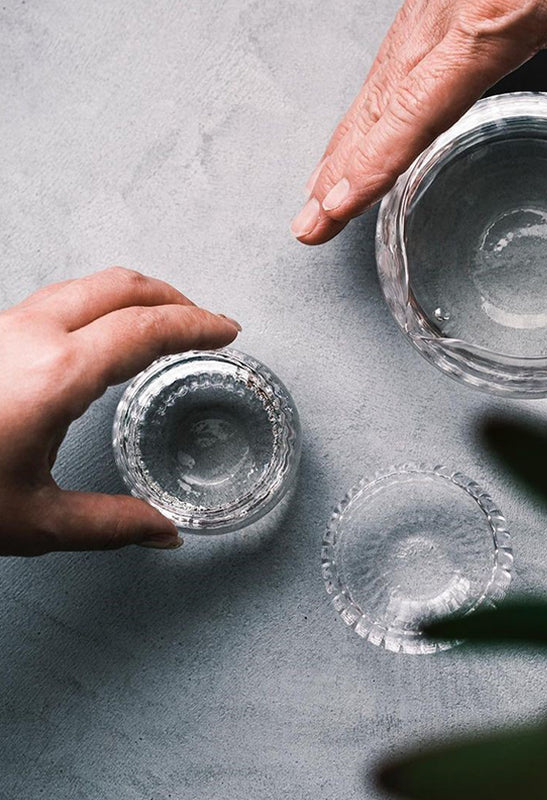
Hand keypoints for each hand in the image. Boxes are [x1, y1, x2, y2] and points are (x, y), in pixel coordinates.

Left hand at [0, 268, 240, 555]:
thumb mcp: (33, 522)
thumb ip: (111, 525)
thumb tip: (164, 534)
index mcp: (57, 374)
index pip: (147, 330)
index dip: (197, 325)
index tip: (227, 331)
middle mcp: (30, 336)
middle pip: (120, 286)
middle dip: (173, 298)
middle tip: (204, 322)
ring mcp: (3, 328)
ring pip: (86, 286)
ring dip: (136, 298)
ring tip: (164, 326)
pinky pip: (59, 301)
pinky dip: (102, 307)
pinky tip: (104, 340)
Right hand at [293, 0, 546, 243]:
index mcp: (489, 20)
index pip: (413, 113)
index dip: (370, 165)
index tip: (333, 207)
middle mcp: (444, 15)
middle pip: (376, 107)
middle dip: (337, 170)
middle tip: (306, 225)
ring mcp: (432, 4)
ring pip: (373, 86)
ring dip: (343, 144)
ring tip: (320, 195)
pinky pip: (389, 65)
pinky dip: (367, 111)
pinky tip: (360, 137)